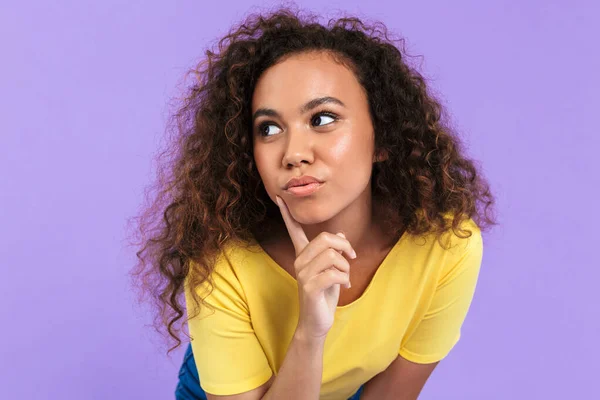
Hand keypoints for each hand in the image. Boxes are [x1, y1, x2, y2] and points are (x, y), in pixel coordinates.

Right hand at [275, 195, 356, 339]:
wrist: (317, 322)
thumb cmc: (325, 295)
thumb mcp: (332, 270)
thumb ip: (334, 252)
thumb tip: (341, 233)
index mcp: (303, 255)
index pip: (293, 230)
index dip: (287, 214)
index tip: (279, 197)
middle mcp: (299, 261)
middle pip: (325, 238)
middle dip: (345, 246)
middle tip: (352, 258)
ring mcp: (302, 273)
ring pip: (333, 255)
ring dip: (347, 266)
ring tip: (346, 277)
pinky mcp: (309, 286)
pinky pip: (335, 273)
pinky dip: (346, 279)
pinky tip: (345, 286)